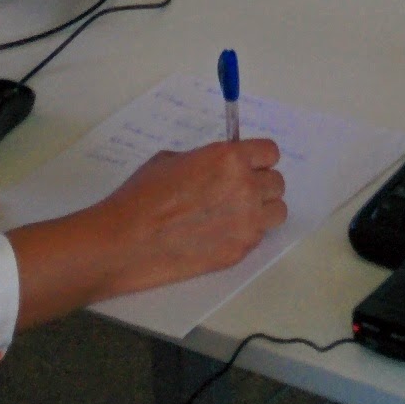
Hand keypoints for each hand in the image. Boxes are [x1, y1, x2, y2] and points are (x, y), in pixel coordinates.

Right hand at [80, 141, 287, 299]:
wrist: (127, 240)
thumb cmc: (143, 195)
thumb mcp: (174, 159)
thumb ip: (208, 161)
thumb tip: (221, 167)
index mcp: (229, 159)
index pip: (270, 152)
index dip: (258, 158)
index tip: (249, 164)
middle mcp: (245, 188)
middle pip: (277, 183)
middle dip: (260, 184)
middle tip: (238, 190)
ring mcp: (246, 223)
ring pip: (277, 211)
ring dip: (262, 210)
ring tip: (237, 213)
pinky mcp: (240, 251)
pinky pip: (259, 236)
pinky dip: (247, 232)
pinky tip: (222, 232)